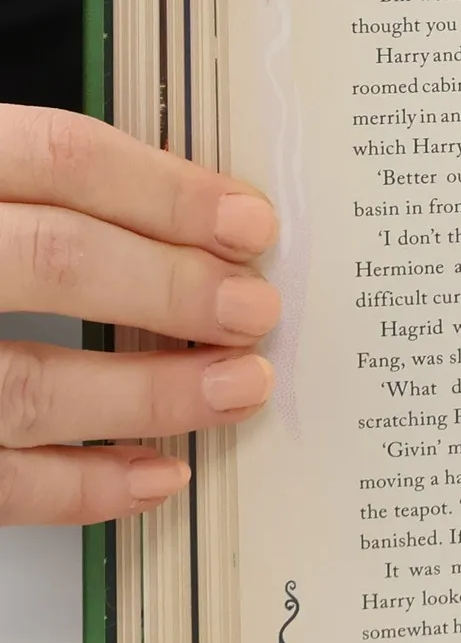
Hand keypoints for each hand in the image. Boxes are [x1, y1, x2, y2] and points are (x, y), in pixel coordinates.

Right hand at [0, 105, 279, 525]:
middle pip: (51, 259)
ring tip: (237, 390)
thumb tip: (197, 226)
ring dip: (149, 394)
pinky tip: (154, 475)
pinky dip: (80, 487)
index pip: (54, 155)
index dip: (164, 190)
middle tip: (254, 311)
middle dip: (171, 288)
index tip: (250, 224)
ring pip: (24, 381)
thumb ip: (37, 198)